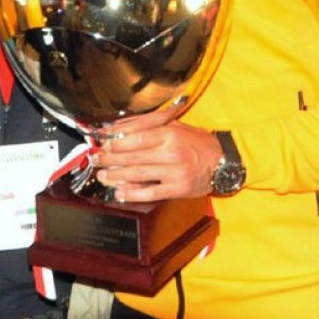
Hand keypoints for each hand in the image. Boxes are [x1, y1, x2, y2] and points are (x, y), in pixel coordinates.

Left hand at [92, 108, 221, 202]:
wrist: (222, 162)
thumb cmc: (197, 141)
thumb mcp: (176, 125)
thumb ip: (150, 124)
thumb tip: (121, 126)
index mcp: (169, 133)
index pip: (136, 136)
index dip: (115, 141)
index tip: (102, 143)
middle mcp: (171, 151)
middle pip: (133, 155)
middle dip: (110, 158)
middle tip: (95, 160)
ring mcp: (175, 171)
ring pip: (139, 174)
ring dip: (117, 175)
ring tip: (102, 176)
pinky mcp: (178, 189)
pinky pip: (151, 192)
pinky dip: (133, 193)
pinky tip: (120, 192)